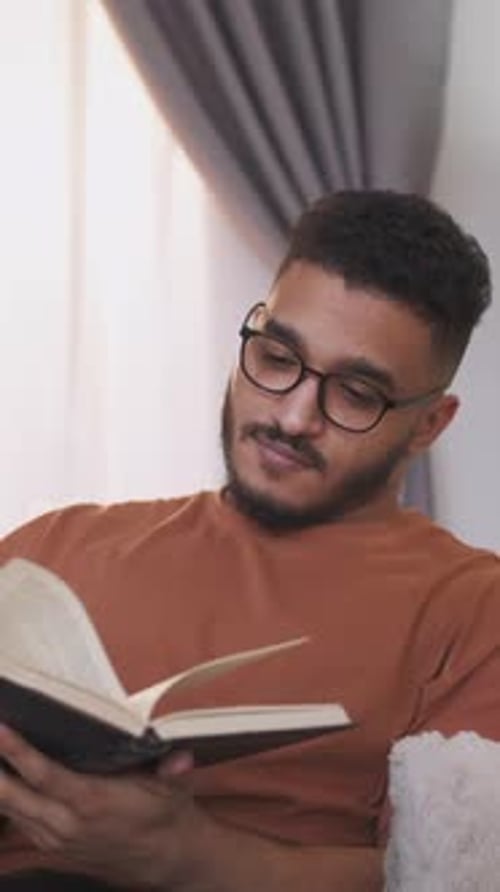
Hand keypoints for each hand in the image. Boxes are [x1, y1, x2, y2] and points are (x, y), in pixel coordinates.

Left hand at [0, 725, 198, 887]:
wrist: (168, 860)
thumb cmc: (166, 817)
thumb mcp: (172, 791)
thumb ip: (172, 772)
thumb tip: (181, 758)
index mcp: (93, 804)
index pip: (45, 776)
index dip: (18, 752)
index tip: (0, 729)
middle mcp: (67, 824)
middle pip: (13, 797)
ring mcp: (56, 839)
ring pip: (10, 812)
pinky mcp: (53, 846)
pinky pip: (18, 822)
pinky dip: (6, 801)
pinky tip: (2, 779)